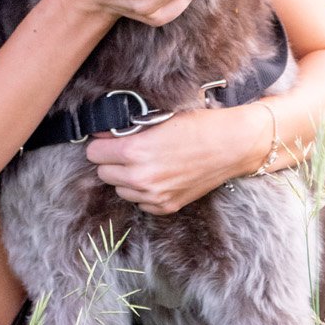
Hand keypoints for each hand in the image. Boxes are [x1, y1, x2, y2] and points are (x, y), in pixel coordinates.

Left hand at [87, 108, 262, 214]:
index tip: (109, 139)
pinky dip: (143, 191)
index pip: (93, 153)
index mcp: (134, 152)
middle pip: (103, 173)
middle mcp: (140, 178)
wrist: (232, 146)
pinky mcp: (166, 207)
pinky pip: (139, 202)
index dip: (101, 143)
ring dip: (125, 177)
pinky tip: (157, 175)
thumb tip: (101, 132)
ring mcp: (153, 196)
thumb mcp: (158, 118)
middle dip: (111, 160)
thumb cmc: (198, 126)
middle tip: (127, 149)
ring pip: (120, 189)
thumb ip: (126, 128)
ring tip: (144, 162)